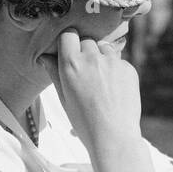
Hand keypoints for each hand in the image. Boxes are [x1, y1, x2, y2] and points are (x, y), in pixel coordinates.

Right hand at [40, 30, 142, 155]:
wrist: (113, 137)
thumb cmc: (84, 121)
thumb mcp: (63, 98)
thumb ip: (54, 73)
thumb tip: (44, 56)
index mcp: (71, 64)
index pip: (68, 34)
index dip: (68, 41)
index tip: (69, 51)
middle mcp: (92, 58)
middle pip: (87, 41)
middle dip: (85, 51)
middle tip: (85, 74)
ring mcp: (113, 62)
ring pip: (104, 49)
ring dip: (101, 58)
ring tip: (101, 83)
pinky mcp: (128, 69)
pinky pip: (119, 62)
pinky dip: (116, 71)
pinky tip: (114, 90)